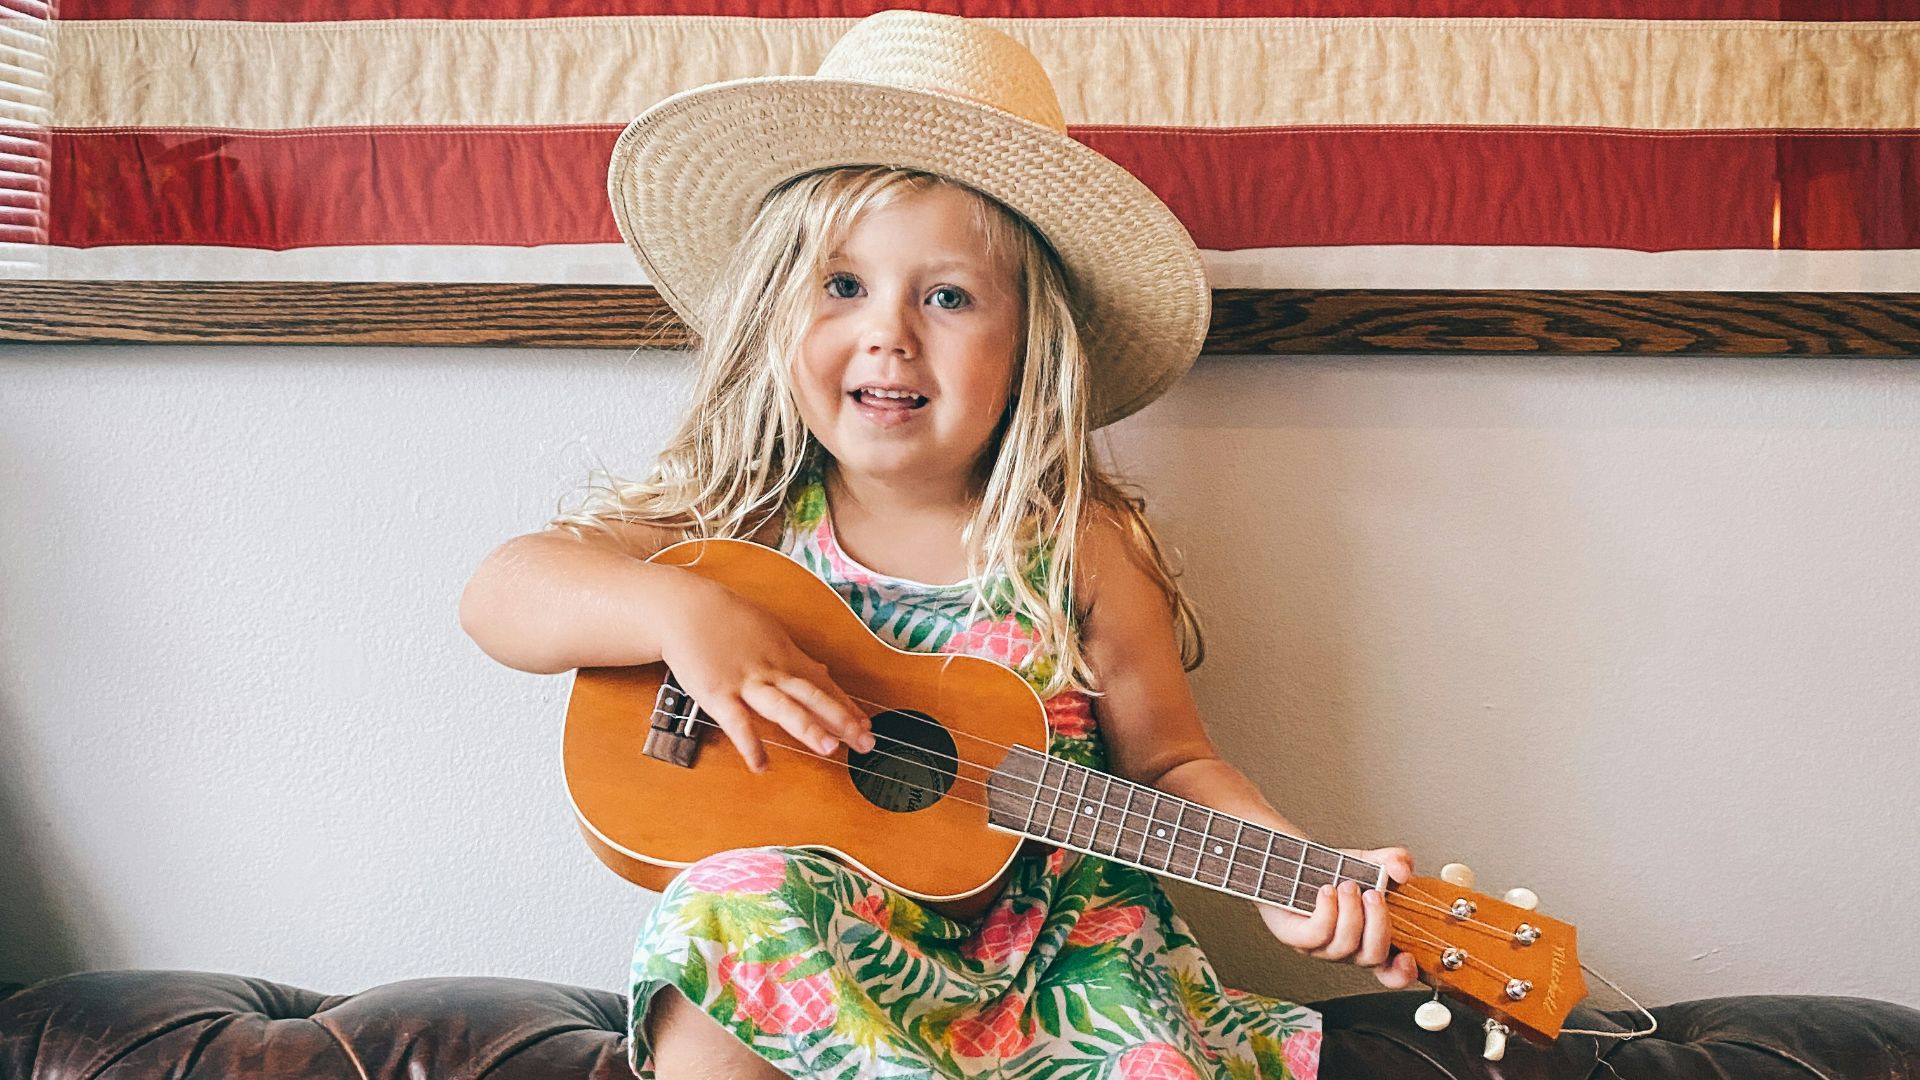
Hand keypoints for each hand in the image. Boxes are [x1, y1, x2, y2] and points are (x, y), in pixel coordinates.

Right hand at [658, 578, 873, 771]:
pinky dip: (750, 746)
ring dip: (808, 727)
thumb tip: (819, 668)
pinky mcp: (719, 693)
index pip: (823, 684)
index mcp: (785, 655)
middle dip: (841, 720)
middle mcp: (772, 669)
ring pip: (783, 707)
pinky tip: (761, 766)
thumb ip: (793, 655)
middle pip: (813, 696)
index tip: (866, 725)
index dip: (846, 706)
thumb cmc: (724, 617)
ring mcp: (746, 682)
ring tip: (829, 749)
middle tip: (865, 741)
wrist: (685, 609)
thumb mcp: (767, 631)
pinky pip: (738, 723)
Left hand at [1257, 845, 1418, 988]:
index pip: (1390, 973)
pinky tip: (1326, 891)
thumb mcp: (1368, 862)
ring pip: (1346, 945)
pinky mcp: (1296, 937)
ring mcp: (1320, 947)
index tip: (1408, 956)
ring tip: (1346, 885)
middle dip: (1378, 923)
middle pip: (1373, 956)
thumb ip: (1394, 861)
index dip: (1403, 973)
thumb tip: (1403, 870)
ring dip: (1351, 912)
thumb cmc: (1330, 871)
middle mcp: (1347, 948)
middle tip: (1372, 894)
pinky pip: (1318, 934)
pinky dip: (1327, 911)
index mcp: (1369, 939)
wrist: (1290, 863)